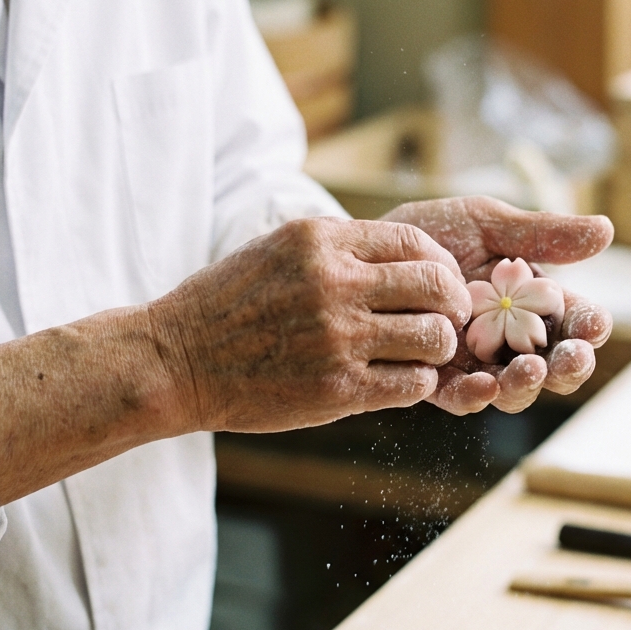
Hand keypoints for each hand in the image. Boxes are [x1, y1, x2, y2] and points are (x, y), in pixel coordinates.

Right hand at [148, 218, 472, 431]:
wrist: (176, 360)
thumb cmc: (225, 305)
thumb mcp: (276, 249)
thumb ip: (336, 248)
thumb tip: (399, 255)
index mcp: (321, 241)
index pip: (415, 241)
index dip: (442, 264)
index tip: (442, 282)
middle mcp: (335, 282)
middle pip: (437, 285)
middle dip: (454, 304)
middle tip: (450, 319)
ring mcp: (339, 337)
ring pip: (434, 337)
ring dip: (440, 347)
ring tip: (424, 353)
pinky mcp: (338, 388)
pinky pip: (413, 384)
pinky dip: (419, 382)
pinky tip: (401, 380)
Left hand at [382, 197, 613, 414]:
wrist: (369, 250)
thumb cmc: (434, 234)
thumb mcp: (486, 224)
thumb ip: (540, 233)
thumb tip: (607, 230)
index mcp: (532, 302)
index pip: (573, 321)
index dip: (589, 326)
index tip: (593, 324)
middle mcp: (510, 339)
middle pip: (553, 366)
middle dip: (568, 366)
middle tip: (569, 357)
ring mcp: (475, 362)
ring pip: (513, 390)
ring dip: (527, 385)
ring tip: (528, 369)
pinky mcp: (436, 378)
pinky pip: (461, 397)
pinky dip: (476, 396)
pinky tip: (484, 385)